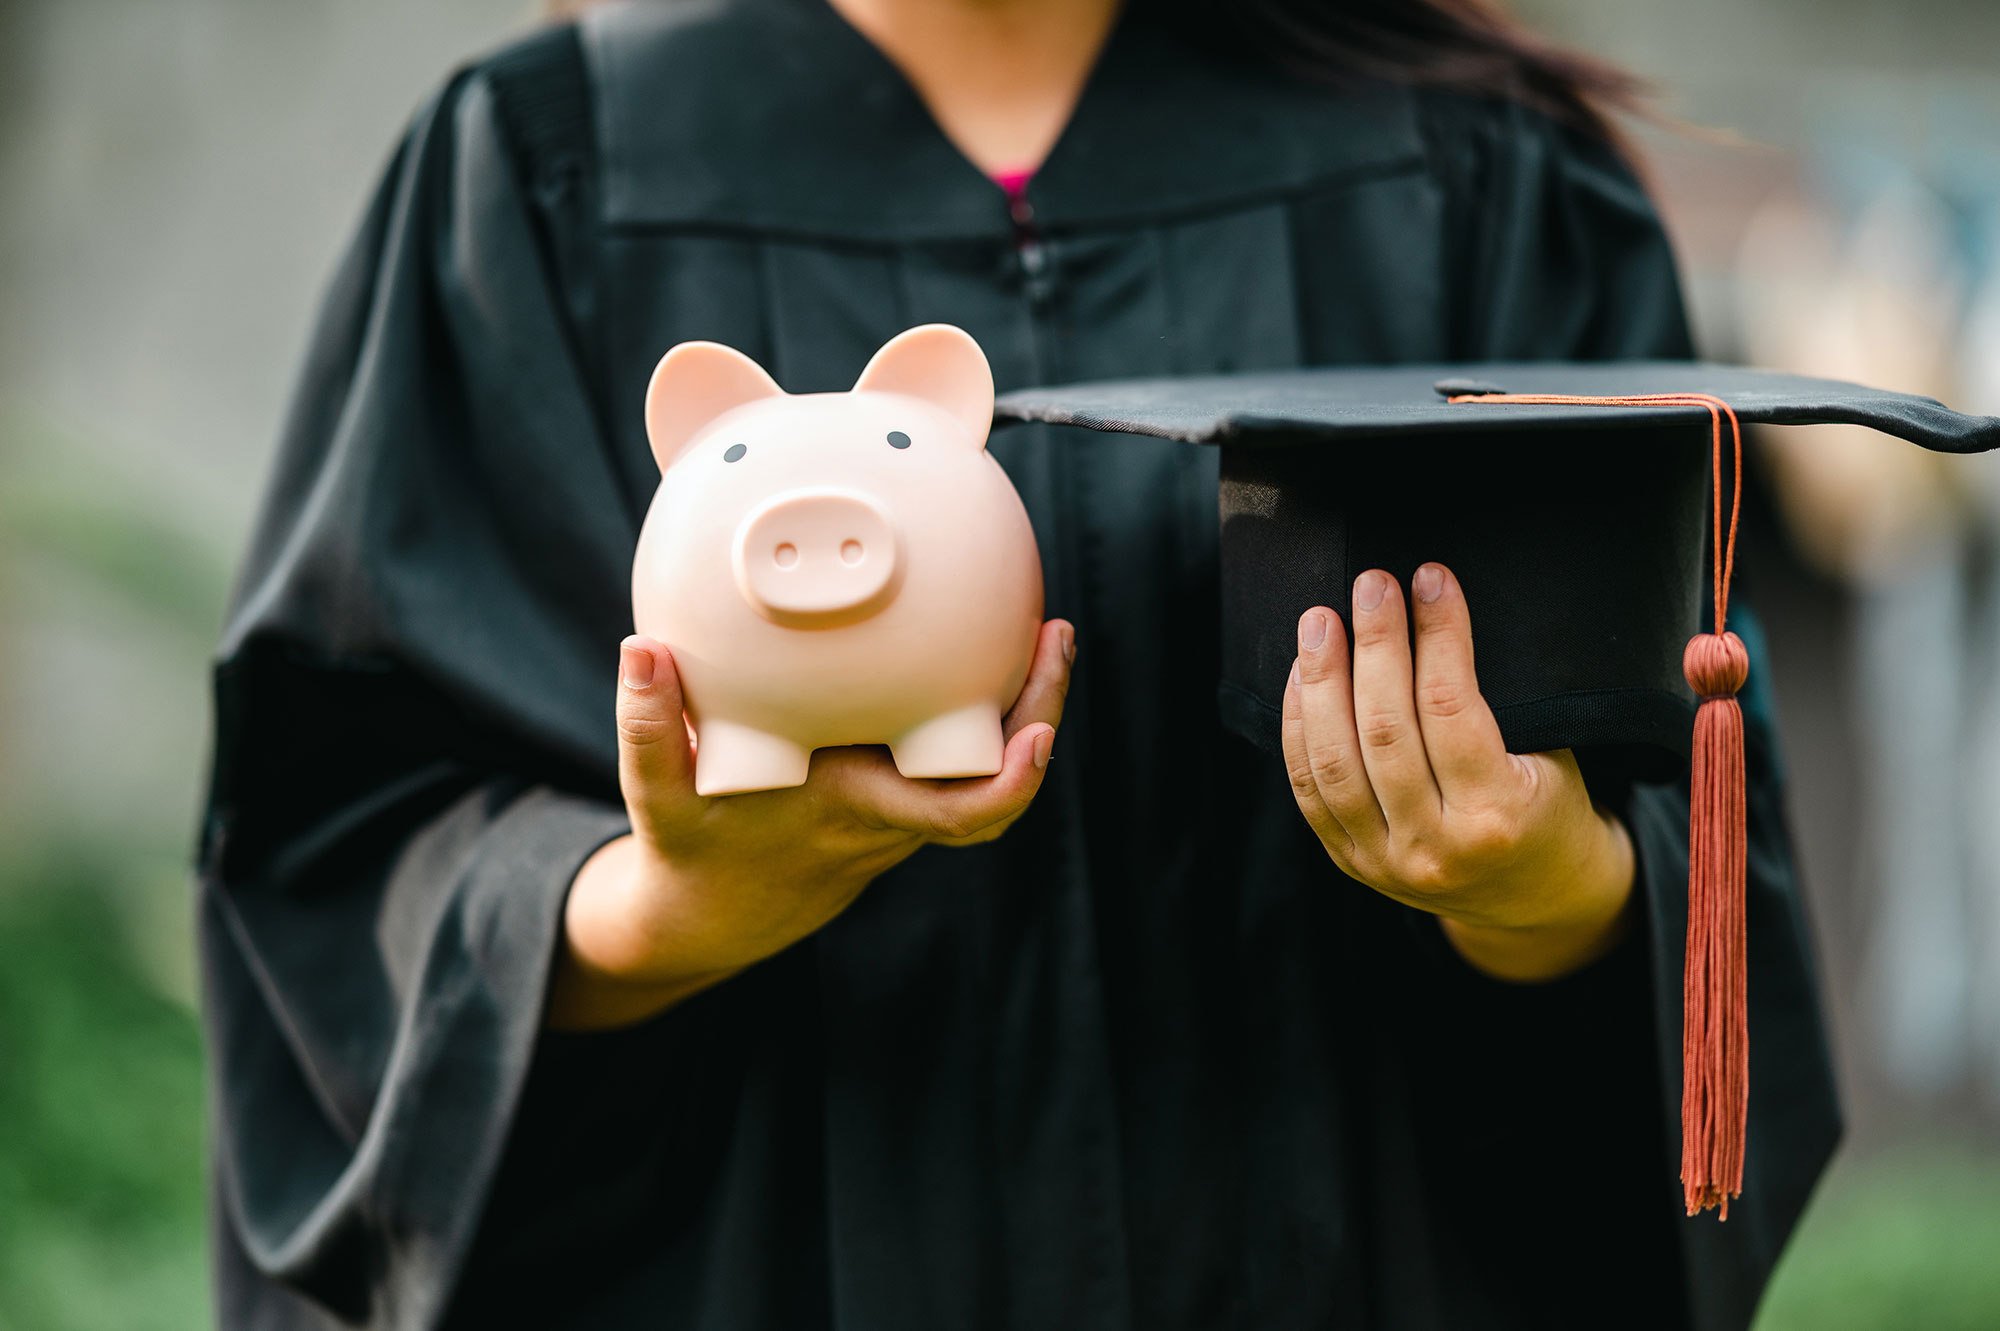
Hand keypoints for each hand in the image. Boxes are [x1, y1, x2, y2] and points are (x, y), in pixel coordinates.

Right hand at [548, 620, 1074, 1028]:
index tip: (1038, 737)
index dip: (1012, 785)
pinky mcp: (902, 796)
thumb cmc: (690, 846)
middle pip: (1001, 785)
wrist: (715, 914)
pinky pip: (967, 757)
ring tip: (1044, 629)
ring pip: (993, 768)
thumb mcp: (656, 793)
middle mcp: (894, 816)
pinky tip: (993, 645)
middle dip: (1042, 713)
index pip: (955, 817)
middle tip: (1055, 633)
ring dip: (1027, 704)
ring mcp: (905, 810)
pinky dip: (993, 711)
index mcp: (853, 811)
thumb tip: (641, 649)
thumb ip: (646, 724)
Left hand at [1282, 564, 1635, 982]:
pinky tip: (1301, 675)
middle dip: (1374, 646)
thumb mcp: (1553, 760)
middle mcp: (1433, 847)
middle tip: (1371, 583)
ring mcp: (1383, 861)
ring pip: (1333, 760)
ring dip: (1320, 681)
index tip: (1430, 579)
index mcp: (1496, 818)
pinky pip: (1309, 789)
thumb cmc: (1548, 810)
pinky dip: (1298, 726)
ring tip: (1321, 620)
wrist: (1535, 902)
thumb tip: (1437, 608)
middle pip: (1384, 731)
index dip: (1438, 636)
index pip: (1450, 709)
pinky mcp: (1349, 862)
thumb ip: (1500, 703)